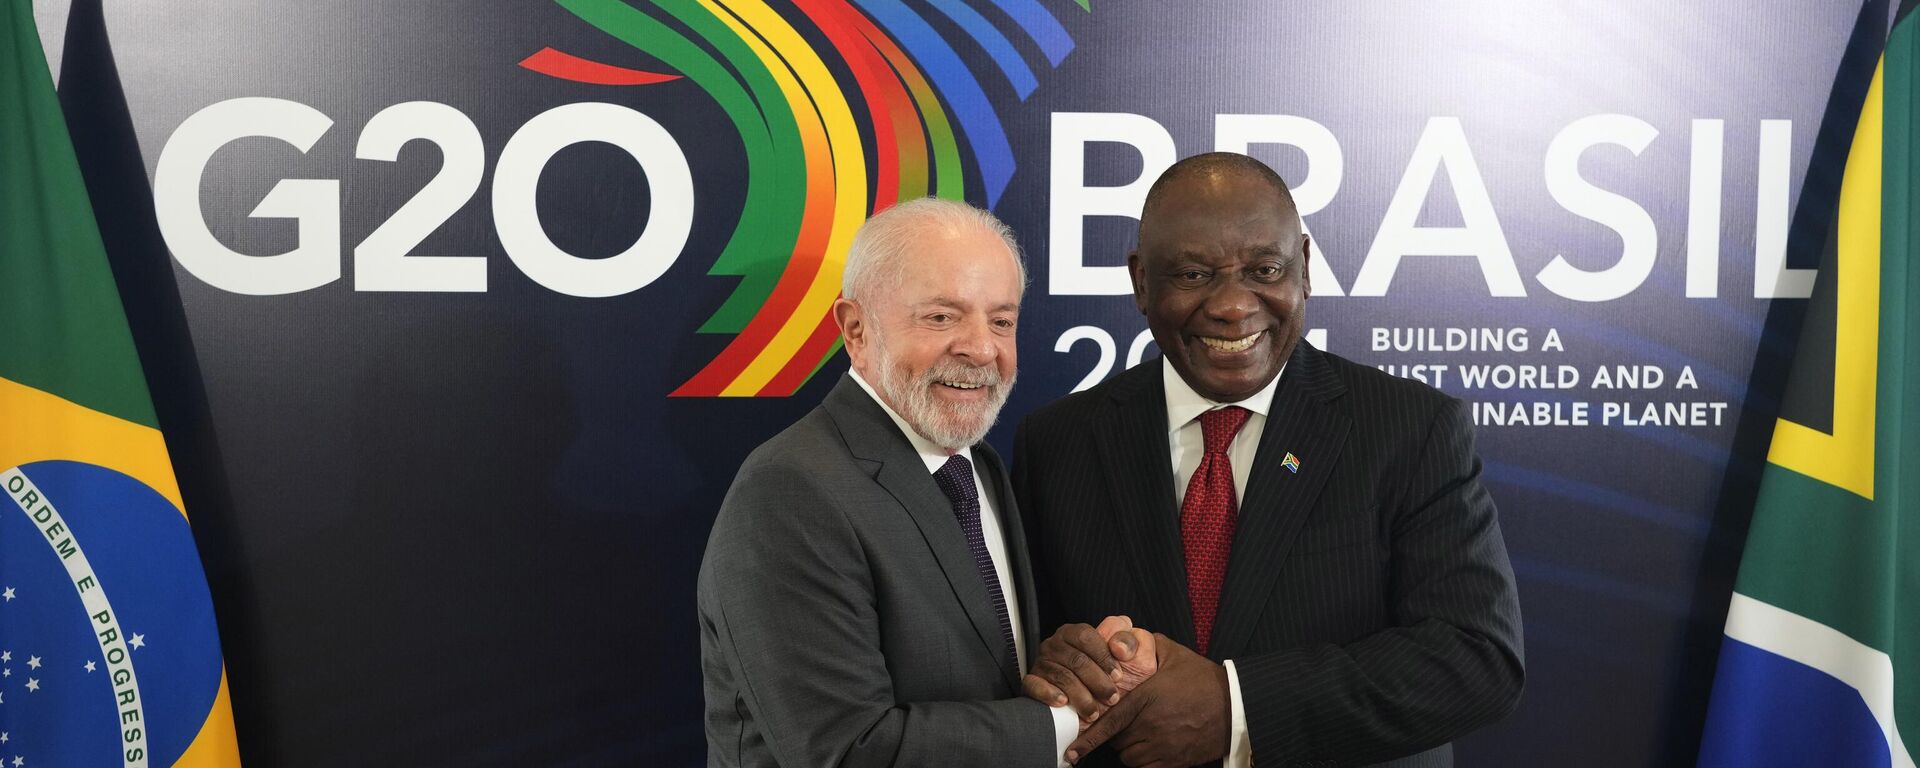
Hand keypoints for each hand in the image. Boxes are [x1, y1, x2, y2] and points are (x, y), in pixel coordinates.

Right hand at [1023, 617, 1146, 718]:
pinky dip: (1049, 694)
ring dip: (1081, 696)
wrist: (1094, 704)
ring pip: (1061, 676)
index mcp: (1074, 632)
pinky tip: (1063, 703)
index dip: (1104, 657)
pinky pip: (1034, 685)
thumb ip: (1131, 641)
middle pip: (1075, 659)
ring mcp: (1042, 663)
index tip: (1118, 676)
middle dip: (1097, 681)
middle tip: (1112, 698)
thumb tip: (1120, 647)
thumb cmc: (1111, 677)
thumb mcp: (1129, 656)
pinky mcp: (1031, 682)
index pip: (1086, 636)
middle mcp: (1055, 644)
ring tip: (1094, 712)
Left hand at [1065, 634, 1227, 767]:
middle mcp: (1152, 725)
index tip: (1071, 750)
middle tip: (1129, 720)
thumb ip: (1147, 645)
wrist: (1235, 706)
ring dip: (1129, 747)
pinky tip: (1150, 747)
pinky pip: (1146, 767)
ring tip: (1141, 732)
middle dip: (1116, 732)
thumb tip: (1123, 640)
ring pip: (1130, 756)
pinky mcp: (1174, 762)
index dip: (1088, 738)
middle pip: (1117, 740)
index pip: (1109, 722)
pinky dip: (1143, 761)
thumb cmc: (1204, 680)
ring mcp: (1164, 747)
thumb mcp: (1175, 654)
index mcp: (1147, 699)